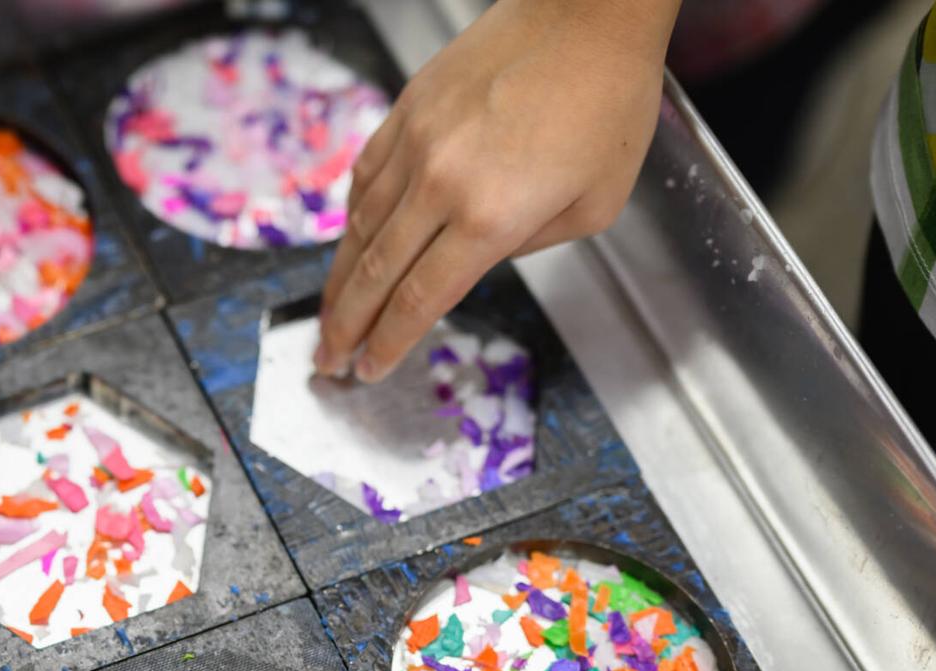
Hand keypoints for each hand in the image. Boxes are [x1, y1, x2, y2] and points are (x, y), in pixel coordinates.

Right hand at [315, 0, 678, 381]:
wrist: (587, 12)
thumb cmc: (608, 102)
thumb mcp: (594, 204)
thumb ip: (529, 245)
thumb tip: (479, 261)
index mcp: (491, 217)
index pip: (419, 300)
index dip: (388, 344)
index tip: (369, 369)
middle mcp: (441, 183)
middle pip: (375, 274)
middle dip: (345, 327)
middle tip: (327, 360)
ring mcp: (415, 143)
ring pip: (358, 228)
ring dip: (340, 281)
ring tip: (330, 315)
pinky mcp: (405, 111)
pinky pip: (364, 178)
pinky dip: (351, 219)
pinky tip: (348, 244)